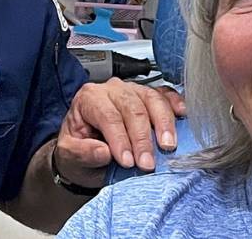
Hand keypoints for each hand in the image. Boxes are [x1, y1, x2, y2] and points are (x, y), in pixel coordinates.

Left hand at [54, 79, 185, 187]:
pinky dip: (175, 104)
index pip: (108, 116)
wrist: (87, 150)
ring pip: (152, 99)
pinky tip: (182, 115)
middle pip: (132, 108)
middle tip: (147, 163)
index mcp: (89, 98)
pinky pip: (166, 95)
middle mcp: (112, 89)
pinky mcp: (150, 97)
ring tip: (167, 146)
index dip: (119, 139)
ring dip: (163, 124)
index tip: (127, 161)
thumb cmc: (80, 149)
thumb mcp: (69, 154)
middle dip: (142, 138)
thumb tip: (103, 152)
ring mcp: (133, 90)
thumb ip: (81, 152)